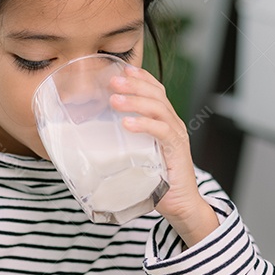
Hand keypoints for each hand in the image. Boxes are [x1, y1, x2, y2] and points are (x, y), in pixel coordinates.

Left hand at [110, 65, 218, 246]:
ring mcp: (176, 136)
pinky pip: (162, 131)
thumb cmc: (157, 181)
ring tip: (114, 100)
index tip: (122, 69)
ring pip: (158, 109)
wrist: (180, 205)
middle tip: (112, 81)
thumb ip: (125, 144)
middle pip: (156, 95)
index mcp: (166, 122)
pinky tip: (127, 123)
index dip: (141, 78)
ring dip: (135, 101)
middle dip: (134, 85)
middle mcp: (173, 124)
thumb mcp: (138, 156)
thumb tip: (93, 139)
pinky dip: (144, 124)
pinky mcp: (177, 151)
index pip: (157, 91)